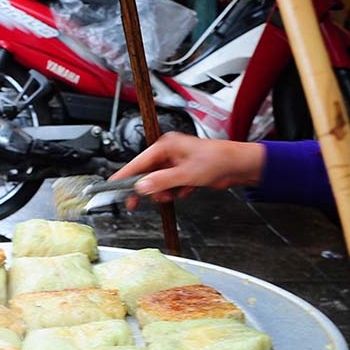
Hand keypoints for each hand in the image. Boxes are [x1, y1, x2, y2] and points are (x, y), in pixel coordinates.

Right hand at [110, 133, 264, 209]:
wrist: (237, 165)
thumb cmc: (216, 160)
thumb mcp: (185, 174)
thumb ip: (161, 181)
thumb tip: (142, 187)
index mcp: (165, 146)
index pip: (137, 162)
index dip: (124, 176)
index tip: (112, 187)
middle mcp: (168, 153)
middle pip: (146, 174)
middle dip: (150, 189)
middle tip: (138, 203)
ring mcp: (175, 163)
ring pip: (159, 183)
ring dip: (166, 192)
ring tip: (178, 192)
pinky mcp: (182, 172)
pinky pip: (170, 186)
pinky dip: (177, 191)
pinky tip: (188, 189)